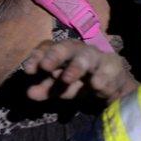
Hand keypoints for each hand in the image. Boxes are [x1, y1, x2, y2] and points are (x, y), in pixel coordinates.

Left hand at [23, 39, 137, 103]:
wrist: (112, 83)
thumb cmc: (81, 81)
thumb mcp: (61, 87)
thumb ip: (46, 89)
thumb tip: (29, 93)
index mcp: (63, 52)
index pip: (48, 47)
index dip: (38, 56)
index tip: (28, 70)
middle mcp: (78, 51)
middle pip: (66, 47)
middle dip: (55, 55)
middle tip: (44, 66)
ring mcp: (96, 58)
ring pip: (86, 58)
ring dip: (76, 67)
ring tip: (66, 78)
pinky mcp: (113, 68)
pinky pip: (107, 72)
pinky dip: (101, 79)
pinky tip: (95, 85)